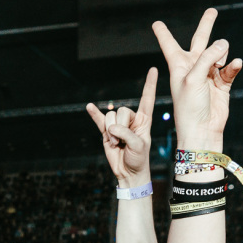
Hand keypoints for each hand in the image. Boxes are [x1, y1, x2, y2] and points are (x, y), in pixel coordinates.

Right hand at [86, 67, 157, 185]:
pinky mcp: (107, 132)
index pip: (147, 99)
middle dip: (120, 127)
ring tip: (116, 144)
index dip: (149, 85)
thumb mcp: (138, 146)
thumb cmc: (139, 159)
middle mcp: (132, 120)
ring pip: (110, 118)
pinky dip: (94, 114)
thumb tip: (111, 128)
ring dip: (110, 132)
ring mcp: (118, 125)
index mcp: (144, 120)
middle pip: (122, 111)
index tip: (153, 69)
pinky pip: (99, 120)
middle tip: (122, 142)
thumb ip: (126, 134)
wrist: (128, 172)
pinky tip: (89, 107)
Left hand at [152, 8, 241, 150]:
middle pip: (200, 40)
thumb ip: (207, 57)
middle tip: (212, 11)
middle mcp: (193, 68)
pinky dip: (234, 65)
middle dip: (206, 25)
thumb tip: (224, 43)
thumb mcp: (193, 78)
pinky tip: (236, 64)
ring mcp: (208, 75)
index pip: (169, 45)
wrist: (202, 130)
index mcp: (178, 66)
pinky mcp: (222, 84)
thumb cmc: (189, 108)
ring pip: (219, 52)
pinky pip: (231, 67)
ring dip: (222, 54)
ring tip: (219, 64)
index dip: (163, 33)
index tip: (156, 23)